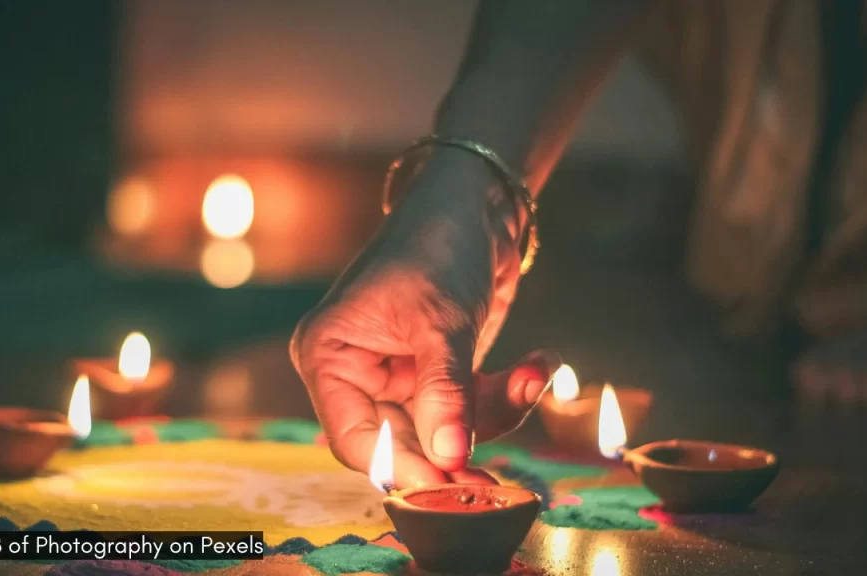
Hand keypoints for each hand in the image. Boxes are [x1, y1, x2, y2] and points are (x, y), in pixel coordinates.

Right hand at [290, 151, 560, 487]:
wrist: (477, 203)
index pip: (357, 439)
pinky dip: (507, 394)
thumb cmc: (438, 244)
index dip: (404, 467)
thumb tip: (450, 458)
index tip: (451, 484)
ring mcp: (400, 374)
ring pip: (446, 429)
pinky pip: (470, 407)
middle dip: (460, 445)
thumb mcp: (442, 323)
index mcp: (330, 357)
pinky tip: (537, 364)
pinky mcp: (438, 372)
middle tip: (502, 471)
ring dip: (496, 411)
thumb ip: (445, 394)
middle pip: (405, 442)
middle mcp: (357, 372)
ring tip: (532, 375)